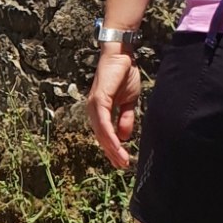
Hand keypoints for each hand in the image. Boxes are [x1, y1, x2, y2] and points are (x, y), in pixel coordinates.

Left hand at [85, 45, 141, 169]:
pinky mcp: (98, 99)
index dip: (113, 149)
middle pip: (101, 137)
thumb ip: (126, 118)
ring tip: (122, 159)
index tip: (122, 162)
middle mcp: (94, 110)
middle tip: (123, 166)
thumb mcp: (129, 102)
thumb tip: (124, 137)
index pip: (104, 135)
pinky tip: (116, 144)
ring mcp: (94, 105)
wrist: (122, 56)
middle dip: (112, 153)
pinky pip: (103, 121)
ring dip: (111, 147)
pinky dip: (109, 134)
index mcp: (100, 111)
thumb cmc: (124, 75)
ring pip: (101, 132)